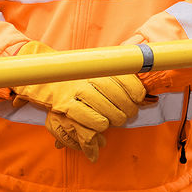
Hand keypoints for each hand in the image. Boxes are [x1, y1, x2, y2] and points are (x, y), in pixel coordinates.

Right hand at [12, 45, 145, 158]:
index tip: (139, 98)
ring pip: (108, 111)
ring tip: (115, 120)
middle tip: (127, 114)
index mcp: (98, 66)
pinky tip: (102, 124)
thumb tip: (146, 94)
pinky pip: (90, 119)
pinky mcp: (65, 104)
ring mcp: (77, 90)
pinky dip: (100, 124)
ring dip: (115, 120)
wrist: (46, 74)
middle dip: (128, 110)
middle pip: (119, 98)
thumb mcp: (96, 69)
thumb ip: (118, 78)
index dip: (136, 92)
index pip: (126, 78)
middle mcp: (89, 76)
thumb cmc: (77, 74)